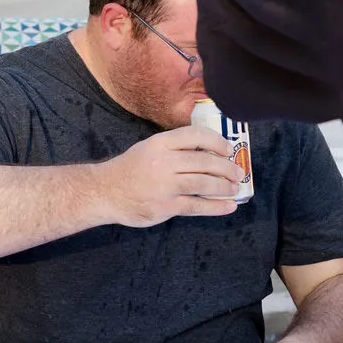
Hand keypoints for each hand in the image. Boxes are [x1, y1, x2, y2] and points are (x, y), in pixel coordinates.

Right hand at [97, 127, 240, 226]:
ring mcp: (165, 185)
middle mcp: (164, 162)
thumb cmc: (130, 169)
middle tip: (238, 172)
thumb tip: (208, 152)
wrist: (105, 192)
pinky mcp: (166, 206)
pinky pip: (197, 205)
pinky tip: (228, 206)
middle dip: (226, 167)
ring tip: (235, 188)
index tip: (228, 149)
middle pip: (205, 161)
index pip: (196, 136)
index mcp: (160, 143)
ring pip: (204, 183)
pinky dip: (216, 206)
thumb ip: (174, 148)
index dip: (217, 142)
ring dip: (224, 187)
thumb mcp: (148, 148)